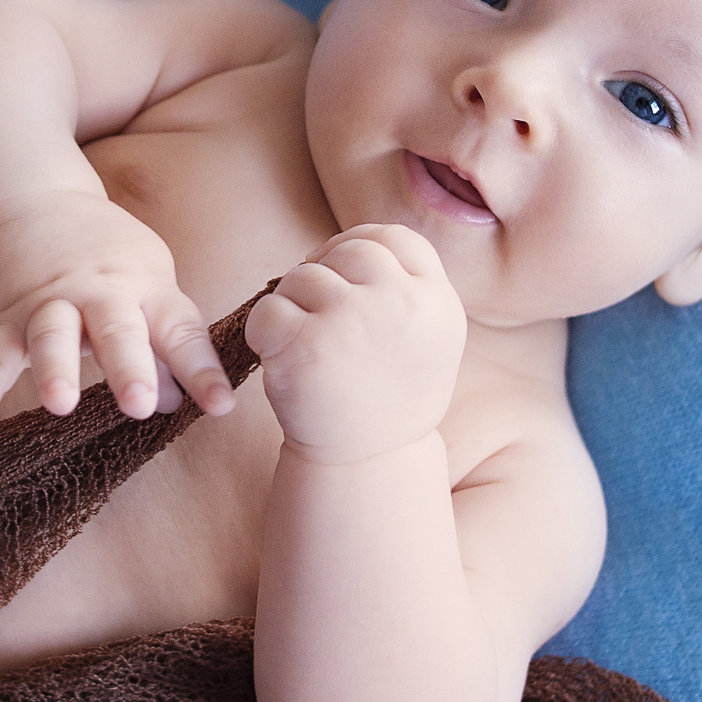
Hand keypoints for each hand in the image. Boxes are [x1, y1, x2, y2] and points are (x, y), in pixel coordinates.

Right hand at [0, 191, 238, 432]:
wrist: (36, 203)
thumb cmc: (108, 256)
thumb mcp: (151, 284)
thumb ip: (164, 342)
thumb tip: (182, 402)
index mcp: (145, 290)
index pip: (180, 332)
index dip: (200, 369)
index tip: (220, 405)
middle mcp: (98, 296)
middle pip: (116, 330)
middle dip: (128, 367)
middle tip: (140, 403)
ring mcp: (48, 306)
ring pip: (51, 337)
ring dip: (55, 369)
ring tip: (58, 404)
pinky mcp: (4, 317)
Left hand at [245, 224, 464, 465]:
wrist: (368, 462)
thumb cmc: (390, 395)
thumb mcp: (427, 338)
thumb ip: (409, 287)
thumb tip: (358, 241)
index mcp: (437, 302)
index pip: (396, 239)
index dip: (362, 245)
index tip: (344, 271)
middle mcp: (400, 305)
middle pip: (348, 250)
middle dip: (324, 272)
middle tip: (316, 310)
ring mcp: (352, 321)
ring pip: (302, 277)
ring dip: (292, 303)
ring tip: (305, 343)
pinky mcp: (305, 345)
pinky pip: (267, 309)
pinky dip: (264, 330)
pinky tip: (280, 357)